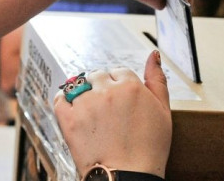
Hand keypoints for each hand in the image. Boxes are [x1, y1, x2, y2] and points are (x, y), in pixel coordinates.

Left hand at [53, 51, 171, 178]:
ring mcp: (85, 104)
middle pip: (98, 75)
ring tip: (93, 116)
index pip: (120, 72)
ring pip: (79, 85)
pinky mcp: (68, 119)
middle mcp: (106, 90)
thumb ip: (157, 79)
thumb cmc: (148, 149)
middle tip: (108, 111)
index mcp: (130, 86)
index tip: (122, 103)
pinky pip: (60, 99)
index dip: (121, 87)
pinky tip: (74, 112)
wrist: (129, 177)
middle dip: (102, 88)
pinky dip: (64, 102)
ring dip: (84, 95)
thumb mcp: (164, 112)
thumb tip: (154, 55)